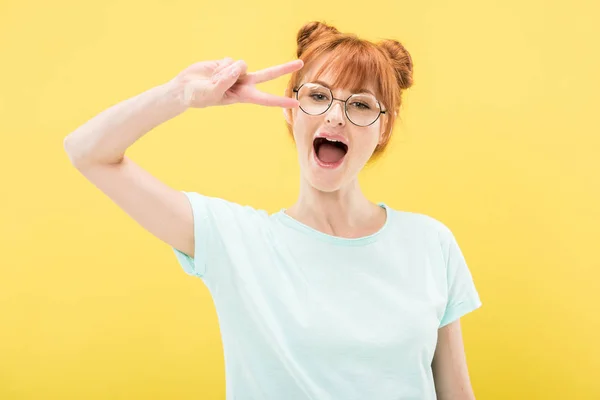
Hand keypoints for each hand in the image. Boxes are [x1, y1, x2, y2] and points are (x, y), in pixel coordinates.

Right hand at [169, 57, 302, 108]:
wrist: (185, 88)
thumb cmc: (198, 96)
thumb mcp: (211, 92)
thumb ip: (225, 80)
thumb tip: (238, 66)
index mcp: (243, 96)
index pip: (265, 99)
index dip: (280, 101)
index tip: (295, 104)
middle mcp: (244, 84)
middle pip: (268, 74)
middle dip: (283, 69)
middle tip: (300, 63)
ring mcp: (237, 72)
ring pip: (241, 64)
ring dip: (227, 70)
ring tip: (214, 78)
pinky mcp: (229, 63)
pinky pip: (230, 59)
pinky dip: (221, 65)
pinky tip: (213, 71)